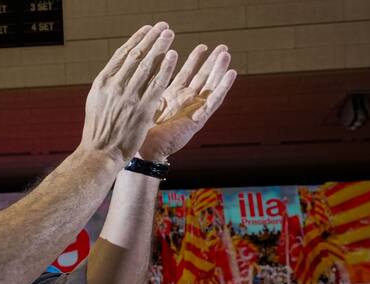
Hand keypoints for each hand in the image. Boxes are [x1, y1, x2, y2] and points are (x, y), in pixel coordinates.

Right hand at [82, 22, 177, 160]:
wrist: (99, 153)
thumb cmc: (98, 130)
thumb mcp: (97, 102)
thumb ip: (109, 85)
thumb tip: (118, 70)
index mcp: (102, 82)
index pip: (122, 55)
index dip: (137, 39)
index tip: (148, 29)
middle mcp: (114, 86)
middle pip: (136, 56)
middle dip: (151, 39)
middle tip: (164, 27)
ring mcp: (128, 98)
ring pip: (147, 66)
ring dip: (160, 48)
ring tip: (170, 35)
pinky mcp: (142, 110)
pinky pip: (156, 85)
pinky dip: (165, 68)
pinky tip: (173, 56)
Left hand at [137, 44, 235, 161]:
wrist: (143, 151)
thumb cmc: (140, 130)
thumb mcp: (144, 100)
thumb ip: (148, 85)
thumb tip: (138, 68)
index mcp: (172, 97)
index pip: (187, 74)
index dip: (195, 60)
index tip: (203, 46)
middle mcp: (185, 102)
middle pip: (203, 78)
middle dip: (212, 62)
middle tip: (222, 46)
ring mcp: (193, 110)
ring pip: (211, 86)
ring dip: (219, 70)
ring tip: (226, 54)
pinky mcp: (198, 119)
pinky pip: (214, 101)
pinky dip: (223, 87)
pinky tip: (231, 74)